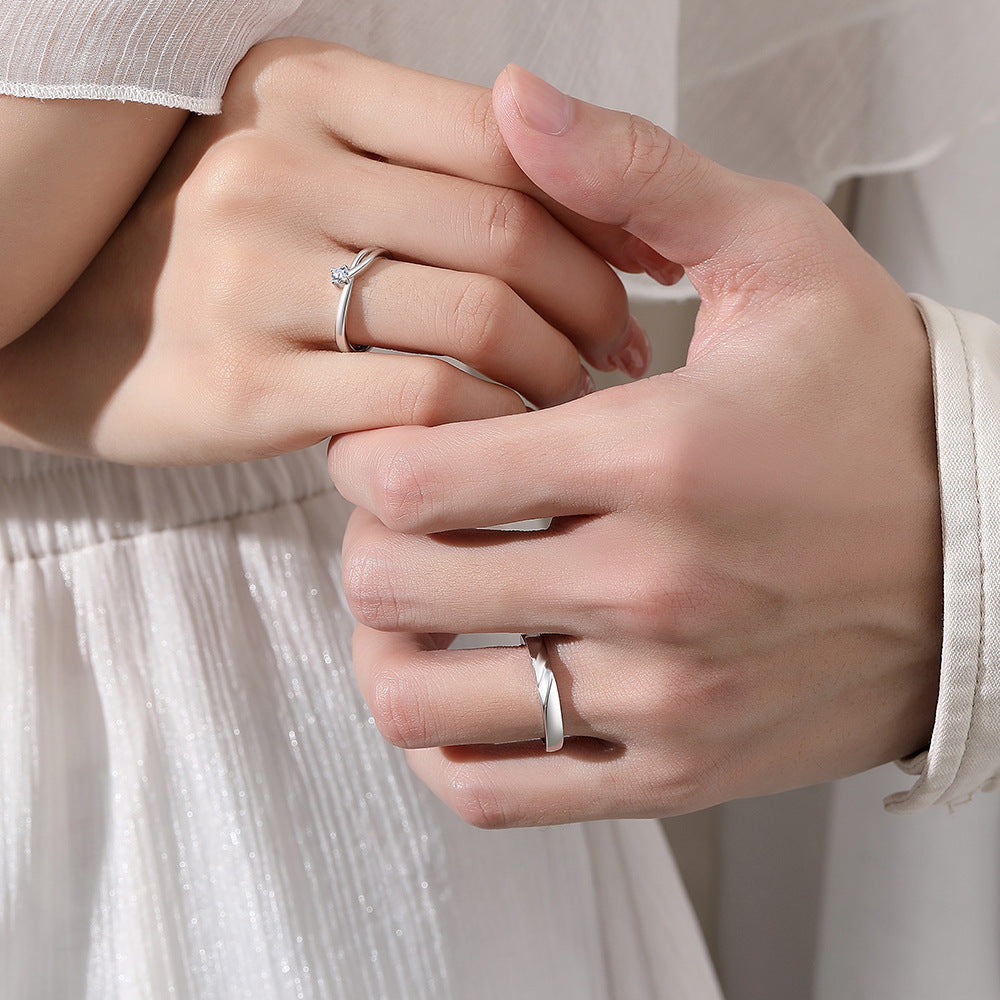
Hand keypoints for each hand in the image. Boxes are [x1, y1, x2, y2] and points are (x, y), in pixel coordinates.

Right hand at [0, 43, 655, 462]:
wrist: (64, 334)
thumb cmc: (219, 254)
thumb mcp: (304, 166)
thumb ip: (422, 166)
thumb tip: (583, 195)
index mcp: (306, 91)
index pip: (506, 138)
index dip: (599, 206)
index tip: (640, 262)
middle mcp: (275, 168)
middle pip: (506, 231)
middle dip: (595, 301)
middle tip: (620, 347)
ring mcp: (249, 278)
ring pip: (478, 321)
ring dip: (555, 370)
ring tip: (568, 395)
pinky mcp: (242, 388)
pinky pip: (423, 404)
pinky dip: (494, 426)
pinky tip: (505, 439)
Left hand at [329, 66, 943, 825]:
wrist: (993, 557)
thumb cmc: (883, 414)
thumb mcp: (784, 258)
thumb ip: (636, 177)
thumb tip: (517, 103)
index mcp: (656, 454)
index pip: (417, 473)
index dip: (362, 452)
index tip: (387, 441)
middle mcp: (650, 588)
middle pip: (397, 585)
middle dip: (364, 540)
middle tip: (396, 516)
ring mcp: (661, 696)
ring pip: (424, 702)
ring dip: (386, 645)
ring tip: (416, 603)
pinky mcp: (677, 768)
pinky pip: (502, 792)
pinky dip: (447, 744)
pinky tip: (466, 684)